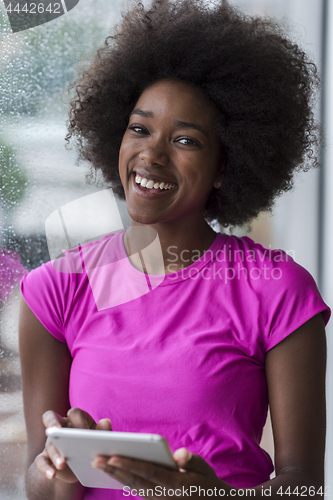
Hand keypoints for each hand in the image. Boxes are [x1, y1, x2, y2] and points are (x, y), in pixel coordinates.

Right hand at [35, 408, 111, 482]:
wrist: (80, 466)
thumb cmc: (91, 445)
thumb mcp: (98, 439)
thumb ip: (102, 431)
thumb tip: (106, 421)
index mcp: (75, 419)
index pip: (73, 413)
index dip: (78, 420)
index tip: (84, 432)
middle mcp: (60, 427)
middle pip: (51, 418)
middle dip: (54, 424)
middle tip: (57, 431)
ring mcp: (50, 442)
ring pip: (49, 443)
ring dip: (55, 453)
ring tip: (62, 464)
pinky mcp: (44, 457)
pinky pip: (40, 461)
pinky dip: (44, 468)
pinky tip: (52, 475)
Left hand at [92, 448, 224, 498]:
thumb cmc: (206, 482)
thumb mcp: (204, 468)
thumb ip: (190, 460)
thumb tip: (179, 454)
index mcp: (175, 484)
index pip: (148, 472)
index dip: (130, 465)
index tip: (113, 457)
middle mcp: (163, 495)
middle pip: (134, 481)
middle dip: (114, 470)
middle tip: (96, 459)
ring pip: (132, 487)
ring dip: (114, 475)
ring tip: (98, 464)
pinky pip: (135, 490)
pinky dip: (122, 481)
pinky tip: (111, 472)